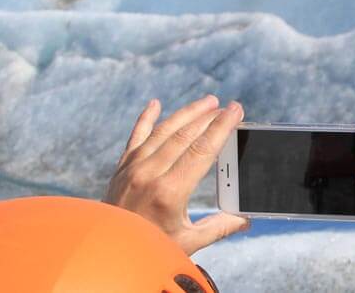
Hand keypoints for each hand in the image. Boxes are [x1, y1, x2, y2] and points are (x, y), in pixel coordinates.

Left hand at [104, 96, 248, 254]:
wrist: (108, 253)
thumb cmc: (150, 250)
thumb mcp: (188, 242)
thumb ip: (219, 227)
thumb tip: (246, 218)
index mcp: (170, 192)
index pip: (202, 150)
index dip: (221, 127)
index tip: (236, 111)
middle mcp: (150, 174)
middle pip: (186, 135)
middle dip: (209, 117)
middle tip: (227, 106)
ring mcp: (133, 168)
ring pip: (164, 131)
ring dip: (187, 113)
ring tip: (207, 102)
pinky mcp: (122, 168)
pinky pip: (136, 136)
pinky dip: (146, 118)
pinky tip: (155, 104)